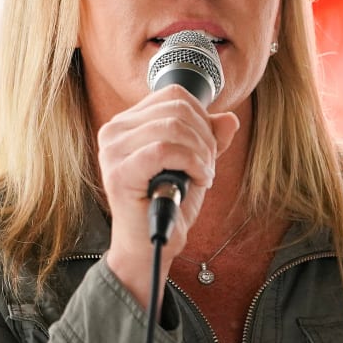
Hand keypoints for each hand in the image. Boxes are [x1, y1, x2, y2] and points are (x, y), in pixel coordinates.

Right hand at [98, 85, 239, 304]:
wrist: (149, 246)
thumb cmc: (167, 204)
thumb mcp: (194, 163)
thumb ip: (209, 139)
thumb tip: (229, 119)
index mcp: (127, 122)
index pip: (173, 95)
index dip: (202, 117)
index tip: (207, 148)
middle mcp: (114, 131)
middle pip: (177, 108)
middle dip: (205, 136)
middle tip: (207, 165)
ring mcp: (113, 151)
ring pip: (173, 127)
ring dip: (201, 152)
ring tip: (203, 174)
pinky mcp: (119, 173)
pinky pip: (165, 150)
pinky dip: (192, 163)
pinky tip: (199, 179)